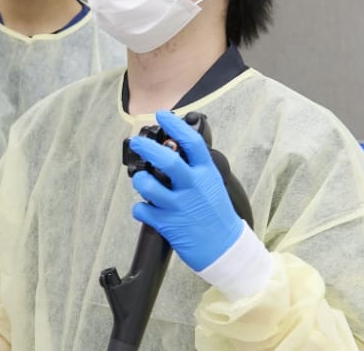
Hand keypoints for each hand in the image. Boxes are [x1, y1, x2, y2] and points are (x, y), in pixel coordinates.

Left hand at [130, 110, 243, 271]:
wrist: (226, 249)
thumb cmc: (217, 215)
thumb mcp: (213, 184)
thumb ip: (195, 168)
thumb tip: (174, 147)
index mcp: (206, 174)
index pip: (191, 142)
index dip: (174, 125)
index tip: (161, 115)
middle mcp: (193, 187)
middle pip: (167, 160)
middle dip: (147, 147)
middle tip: (137, 143)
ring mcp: (180, 206)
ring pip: (149, 186)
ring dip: (140, 180)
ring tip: (141, 179)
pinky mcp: (168, 224)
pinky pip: (143, 210)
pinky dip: (140, 208)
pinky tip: (145, 208)